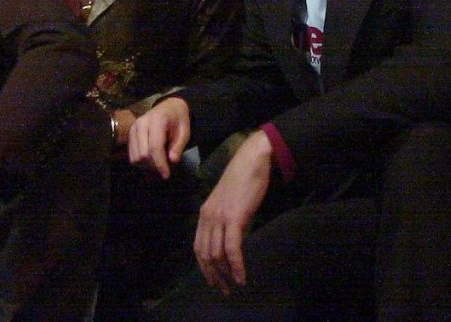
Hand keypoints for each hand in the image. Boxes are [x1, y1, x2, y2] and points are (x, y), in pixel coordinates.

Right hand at [128, 97, 190, 179]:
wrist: (169, 107)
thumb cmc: (178, 120)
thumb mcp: (185, 131)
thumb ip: (179, 146)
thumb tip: (172, 161)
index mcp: (157, 120)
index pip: (155, 147)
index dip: (160, 164)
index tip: (166, 175)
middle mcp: (141, 124)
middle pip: (143, 155)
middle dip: (154, 166)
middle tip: (165, 168)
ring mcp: (133, 129)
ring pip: (135, 157)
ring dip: (146, 165)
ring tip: (158, 162)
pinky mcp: (129, 134)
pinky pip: (131, 155)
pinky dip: (141, 162)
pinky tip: (151, 159)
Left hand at [194, 130, 272, 294]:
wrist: (252, 160)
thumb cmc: (243, 178)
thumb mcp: (228, 201)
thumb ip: (225, 218)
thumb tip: (230, 238)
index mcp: (204, 213)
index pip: (198, 247)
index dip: (204, 267)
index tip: (213, 280)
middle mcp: (208, 217)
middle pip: (205, 254)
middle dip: (213, 276)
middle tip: (223, 290)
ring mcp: (220, 218)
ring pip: (217, 255)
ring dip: (225, 274)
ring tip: (234, 286)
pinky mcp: (234, 218)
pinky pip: (232, 249)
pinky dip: (236, 266)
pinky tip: (242, 276)